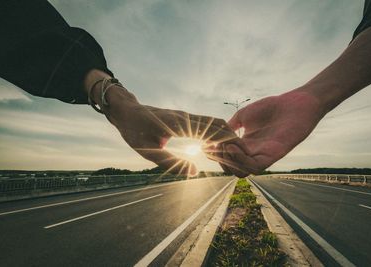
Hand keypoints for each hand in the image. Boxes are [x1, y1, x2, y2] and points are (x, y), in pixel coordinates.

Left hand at [108, 95, 244, 175]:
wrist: (126, 111)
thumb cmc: (134, 130)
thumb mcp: (148, 150)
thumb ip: (170, 162)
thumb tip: (194, 173)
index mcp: (180, 124)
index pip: (213, 130)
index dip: (229, 141)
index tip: (241, 153)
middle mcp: (186, 117)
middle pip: (218, 124)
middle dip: (233, 139)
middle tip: (244, 155)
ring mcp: (186, 117)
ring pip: (214, 123)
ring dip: (226, 136)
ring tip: (234, 152)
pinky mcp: (184, 119)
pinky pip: (205, 124)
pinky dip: (216, 134)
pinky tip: (218, 146)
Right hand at [218, 88, 325, 176]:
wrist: (295, 104)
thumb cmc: (271, 107)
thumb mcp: (243, 116)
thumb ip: (229, 126)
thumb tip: (214, 135)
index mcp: (245, 145)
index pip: (227, 158)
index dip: (216, 154)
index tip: (208, 144)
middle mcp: (252, 153)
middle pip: (232, 168)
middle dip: (220, 159)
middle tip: (216, 146)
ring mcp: (262, 156)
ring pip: (241, 172)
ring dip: (230, 161)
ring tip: (226, 146)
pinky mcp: (272, 156)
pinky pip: (254, 167)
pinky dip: (241, 160)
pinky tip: (234, 146)